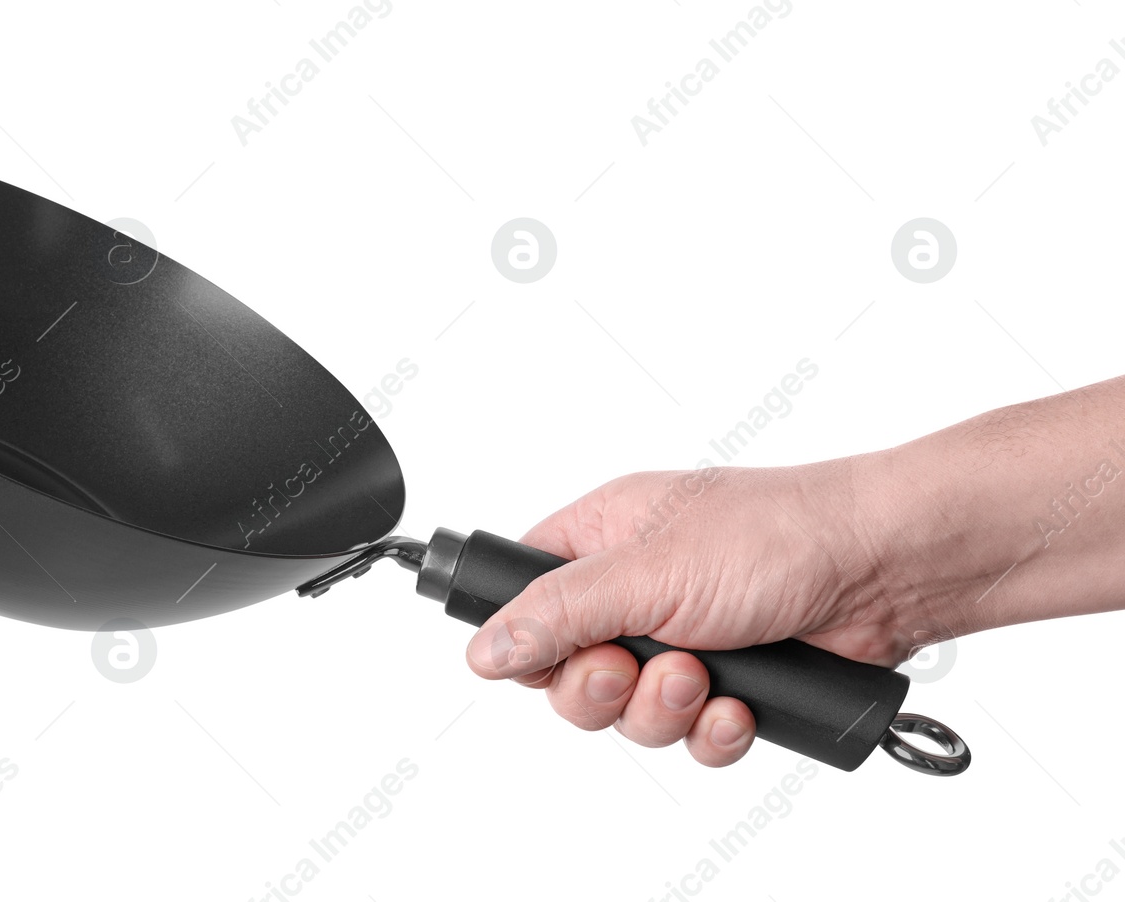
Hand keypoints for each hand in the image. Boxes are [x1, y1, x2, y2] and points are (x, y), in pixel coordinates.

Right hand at [464, 456, 951, 766]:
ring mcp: (684, 640)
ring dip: (661, 711)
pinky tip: (739, 706)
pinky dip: (711, 732)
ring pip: (629, 713)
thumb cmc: (778, 535)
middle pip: (569, 673)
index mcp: (603, 538)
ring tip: (703, 679)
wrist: (886, 570)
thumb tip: (483, 648)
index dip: (525, 640)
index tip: (547, 658)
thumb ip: (558, 613)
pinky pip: (688, 736)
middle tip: (629, 669)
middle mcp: (637, 590)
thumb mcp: (646, 570)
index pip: (526, 599)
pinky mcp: (730, 684)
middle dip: (601, 688)